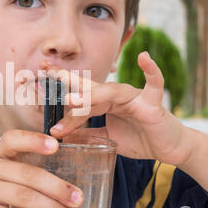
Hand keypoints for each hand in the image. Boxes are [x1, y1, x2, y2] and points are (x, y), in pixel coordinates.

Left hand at [42, 52, 192, 165]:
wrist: (168, 149)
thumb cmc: (139, 139)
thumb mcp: (107, 138)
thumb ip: (88, 134)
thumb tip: (62, 135)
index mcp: (104, 103)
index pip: (79, 93)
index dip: (60, 86)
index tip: (40, 73)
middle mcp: (116, 96)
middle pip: (89, 87)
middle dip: (67, 80)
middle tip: (47, 72)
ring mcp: (133, 97)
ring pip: (110, 92)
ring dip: (92, 94)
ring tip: (73, 99)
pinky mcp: (152, 103)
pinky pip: (154, 83)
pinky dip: (151, 70)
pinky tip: (144, 57)